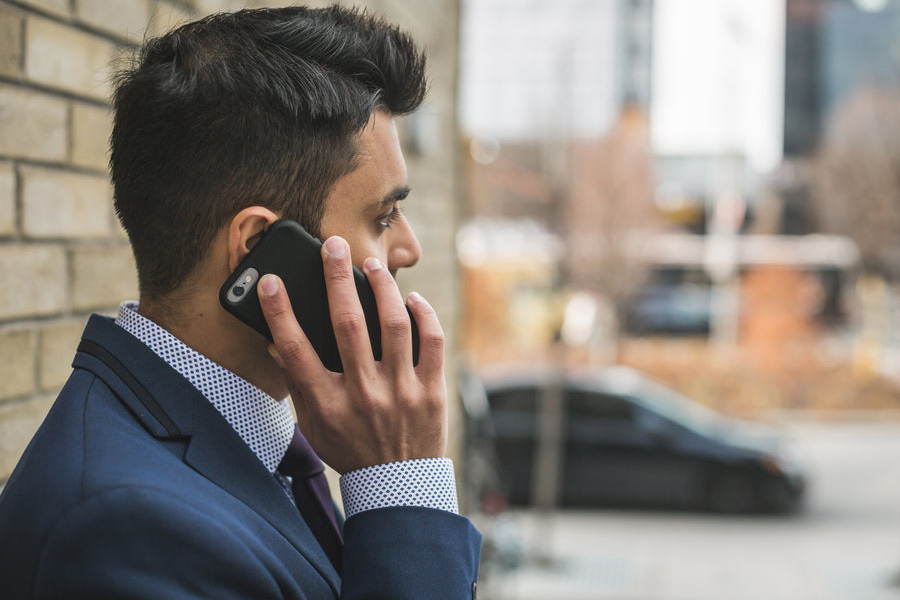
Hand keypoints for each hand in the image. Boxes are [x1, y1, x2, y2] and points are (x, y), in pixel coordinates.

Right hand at [257, 236, 447, 473]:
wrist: (398, 486)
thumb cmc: (350, 451)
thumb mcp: (313, 427)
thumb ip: (298, 386)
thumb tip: (277, 345)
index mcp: (328, 405)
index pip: (296, 351)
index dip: (280, 313)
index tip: (271, 282)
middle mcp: (363, 394)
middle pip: (347, 324)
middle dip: (336, 278)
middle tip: (332, 246)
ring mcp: (401, 392)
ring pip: (394, 324)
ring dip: (382, 287)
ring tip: (371, 265)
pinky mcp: (431, 391)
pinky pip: (432, 341)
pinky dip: (423, 314)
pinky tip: (411, 299)